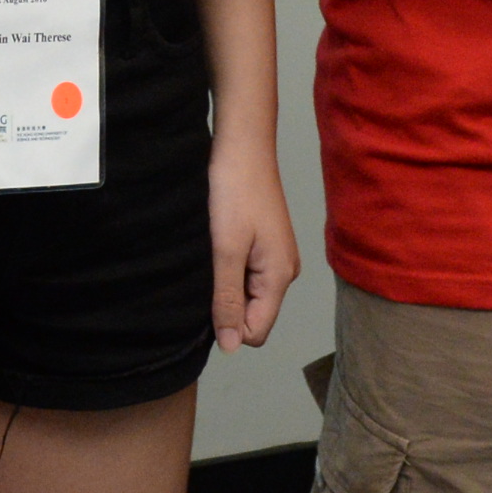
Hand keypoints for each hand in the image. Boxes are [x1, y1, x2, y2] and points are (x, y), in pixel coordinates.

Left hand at [208, 138, 301, 349]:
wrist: (243, 145)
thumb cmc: (235, 191)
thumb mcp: (226, 249)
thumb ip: (228, 299)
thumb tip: (231, 347)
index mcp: (280, 278)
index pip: (256, 331)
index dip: (228, 324)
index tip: (207, 294)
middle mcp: (284, 272)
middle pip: (253, 315)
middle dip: (226, 303)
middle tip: (207, 268)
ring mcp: (276, 258)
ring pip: (247, 294)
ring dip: (225, 283)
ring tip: (211, 253)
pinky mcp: (266, 244)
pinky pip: (246, 274)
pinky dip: (229, 267)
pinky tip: (217, 245)